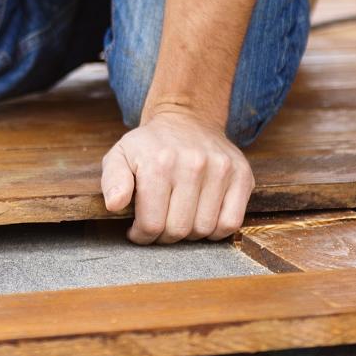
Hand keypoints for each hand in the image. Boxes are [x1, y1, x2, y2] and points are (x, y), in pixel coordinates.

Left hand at [100, 111, 253, 244]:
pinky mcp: (242, 175)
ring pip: (205, 229)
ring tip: (178, 219)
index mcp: (159, 163)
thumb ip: (113, 181)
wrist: (186, 119)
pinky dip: (216, 231)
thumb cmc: (149, 146)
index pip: (152, 224)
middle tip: (159, 226)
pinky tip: (201, 219)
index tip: (138, 231)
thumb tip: (114, 205)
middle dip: (164, 236)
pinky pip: (231, 223)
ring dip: (189, 234)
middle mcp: (192, 164)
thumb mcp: (120, 156)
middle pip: (179, 230)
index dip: (142, 235)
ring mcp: (221, 169)